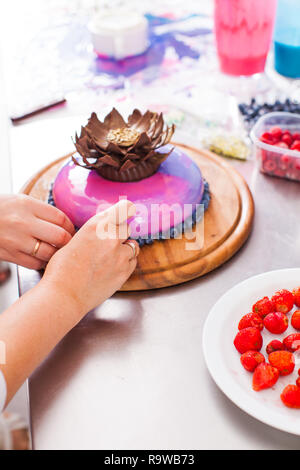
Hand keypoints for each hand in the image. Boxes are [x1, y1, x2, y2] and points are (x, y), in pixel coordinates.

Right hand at [0, 195, 74, 269]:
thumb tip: (65, 223)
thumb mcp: (20, 201)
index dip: (71, 227)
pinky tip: (40, 257)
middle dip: (68, 242)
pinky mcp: (9, 255)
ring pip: (49, 253)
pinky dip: (41, 262)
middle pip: (60, 237)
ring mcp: (16, 240)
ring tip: (55, 251)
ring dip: (56, 254)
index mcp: (27, 205)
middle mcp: (23, 223)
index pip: (61, 218)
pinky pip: (34, 263)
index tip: (71, 230)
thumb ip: (42, 211)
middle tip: (68, 243)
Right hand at [42, 200, 139, 314]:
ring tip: (108, 259)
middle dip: (120, 234)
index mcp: (96, 225)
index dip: (127, 211)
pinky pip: (133, 261)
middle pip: (127, 228)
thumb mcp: (74, 241)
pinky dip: (126, 263)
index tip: (126, 213)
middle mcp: (111, 237)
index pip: (126, 208)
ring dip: (124, 249)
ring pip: (133, 245)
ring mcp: (121, 255)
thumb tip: (101, 232)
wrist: (64, 295)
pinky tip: (112, 268)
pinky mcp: (125, 272)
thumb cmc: (62, 270)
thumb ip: (93, 233)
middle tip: (108, 244)